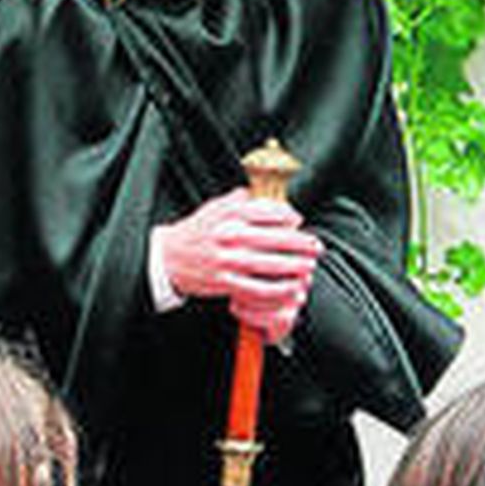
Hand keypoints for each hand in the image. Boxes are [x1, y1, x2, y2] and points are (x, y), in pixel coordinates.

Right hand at [157, 189, 321, 340]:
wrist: (168, 257)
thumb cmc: (195, 231)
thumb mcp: (214, 207)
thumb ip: (240, 199)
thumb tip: (267, 195)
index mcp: (229, 214)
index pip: (268, 211)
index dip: (288, 216)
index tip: (299, 221)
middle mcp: (229, 235)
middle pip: (275, 238)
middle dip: (300, 243)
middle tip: (316, 246)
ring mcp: (227, 260)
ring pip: (269, 264)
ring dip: (294, 267)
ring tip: (309, 267)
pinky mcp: (224, 282)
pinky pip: (257, 288)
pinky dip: (277, 290)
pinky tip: (290, 289)